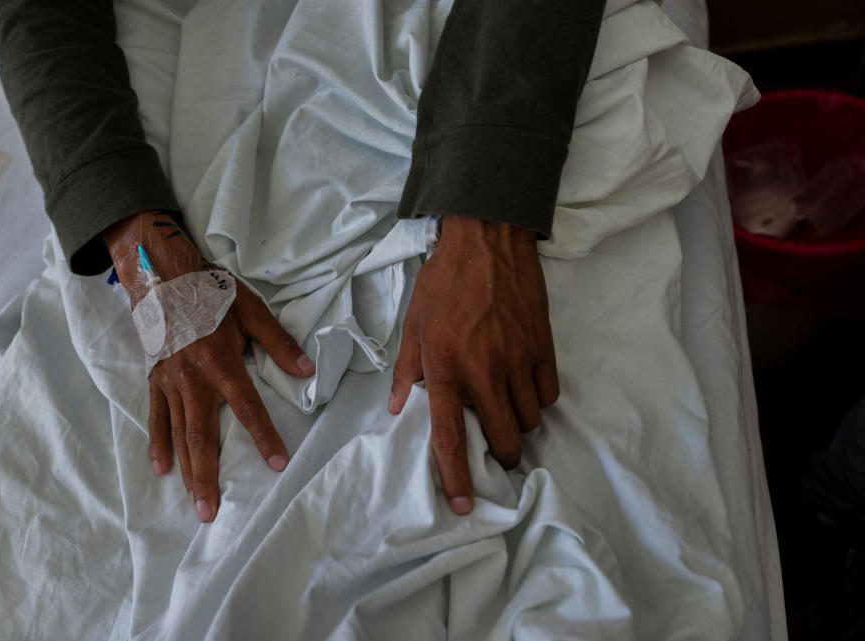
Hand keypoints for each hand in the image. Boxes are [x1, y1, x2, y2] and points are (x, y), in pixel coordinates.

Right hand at [103, 211, 314, 522]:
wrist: (163, 276)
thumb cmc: (212, 293)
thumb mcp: (251, 311)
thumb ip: (278, 342)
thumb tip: (307, 368)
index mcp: (221, 363)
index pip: (247, 408)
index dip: (263, 436)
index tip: (276, 464)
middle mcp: (194, 379)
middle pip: (202, 435)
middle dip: (208, 476)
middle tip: (212, 512)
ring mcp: (171, 382)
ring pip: (179, 434)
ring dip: (187, 470)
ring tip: (195, 502)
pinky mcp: (156, 379)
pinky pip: (156, 417)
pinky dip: (158, 443)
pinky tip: (162, 469)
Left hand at [388, 216, 558, 514]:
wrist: (487, 239)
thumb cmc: (444, 281)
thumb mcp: (414, 324)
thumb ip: (406, 371)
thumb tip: (394, 409)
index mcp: (445, 368)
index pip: (450, 436)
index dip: (455, 476)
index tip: (462, 505)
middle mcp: (484, 371)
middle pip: (505, 440)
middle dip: (502, 456)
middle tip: (496, 449)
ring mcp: (518, 360)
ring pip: (530, 421)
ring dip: (519, 425)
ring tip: (507, 408)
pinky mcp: (544, 347)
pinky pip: (548, 395)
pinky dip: (538, 399)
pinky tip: (524, 385)